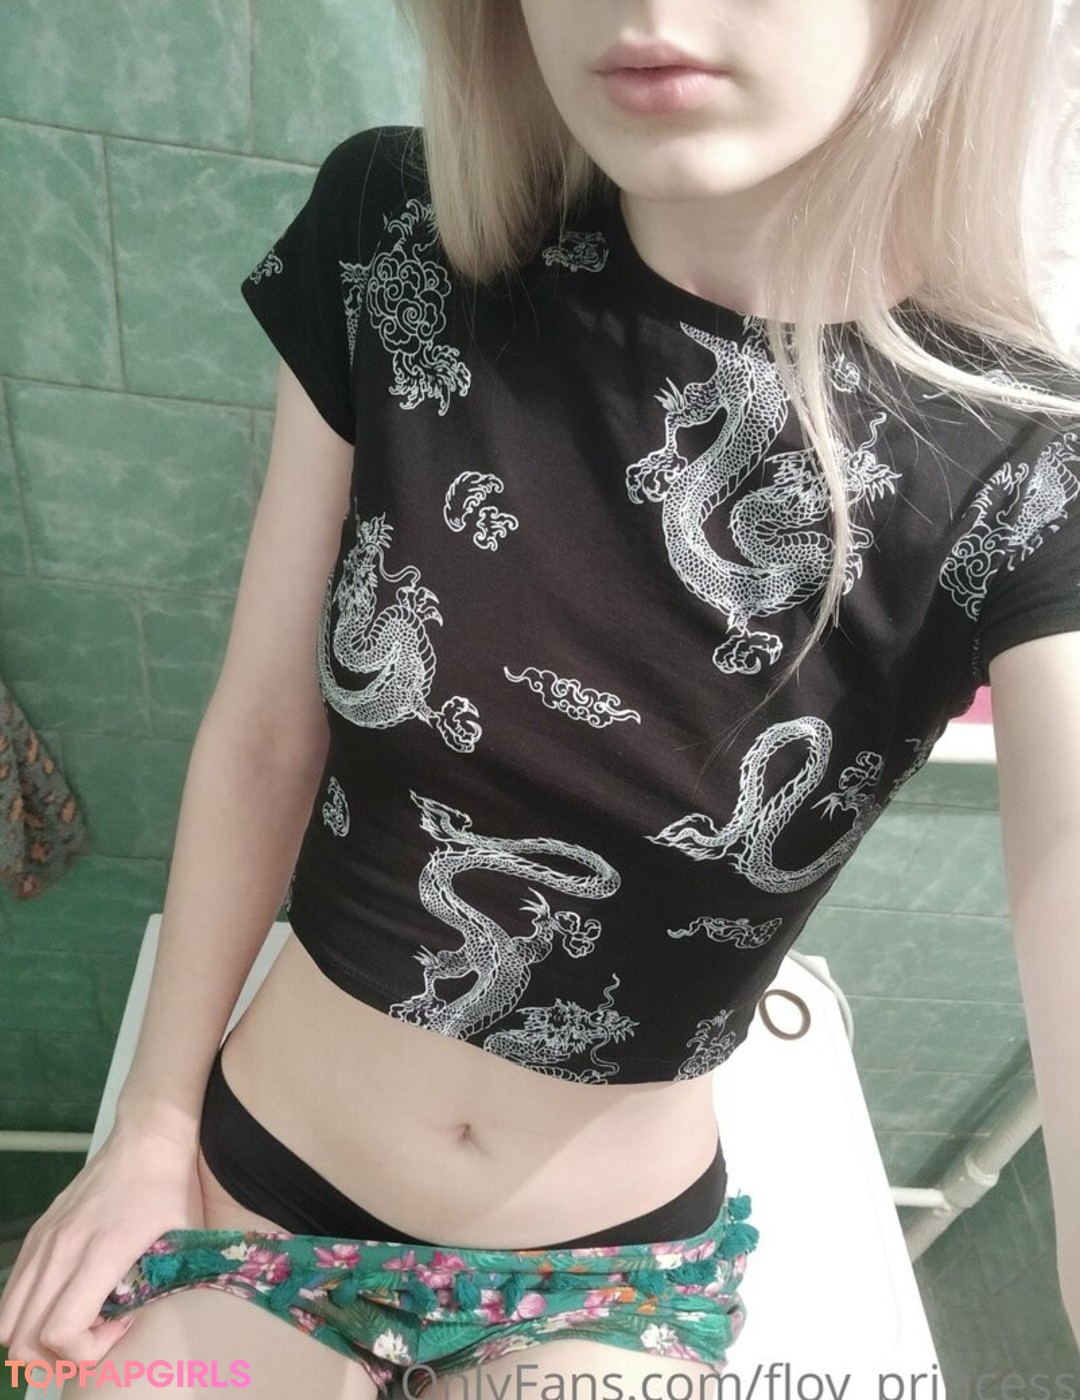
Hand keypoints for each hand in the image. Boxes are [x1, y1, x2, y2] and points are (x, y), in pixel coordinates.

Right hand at [0, 1119, 204, 1371]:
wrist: (148, 1136)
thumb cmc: (172, 1187)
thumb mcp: (187, 1238)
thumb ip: (171, 1285)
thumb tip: (165, 1324)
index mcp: (102, 1253)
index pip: (61, 1332)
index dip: (87, 1351)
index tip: (121, 1327)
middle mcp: (62, 1250)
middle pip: (23, 1340)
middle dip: (57, 1358)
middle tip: (96, 1337)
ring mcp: (43, 1241)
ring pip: (7, 1321)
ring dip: (35, 1340)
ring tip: (77, 1324)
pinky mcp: (37, 1233)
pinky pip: (11, 1293)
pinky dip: (26, 1314)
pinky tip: (64, 1300)